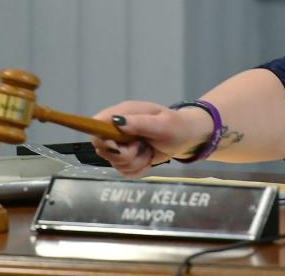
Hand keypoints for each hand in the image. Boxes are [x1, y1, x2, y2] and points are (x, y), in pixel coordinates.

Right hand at [90, 101, 210, 176]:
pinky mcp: (127, 159)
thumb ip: (140, 123)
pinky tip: (148, 159)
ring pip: (115, 163)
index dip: (102, 139)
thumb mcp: (162, 124)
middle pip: (103, 149)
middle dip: (125, 154)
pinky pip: (125, 171)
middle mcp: (119, 129)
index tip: (117, 146)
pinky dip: (139, 169)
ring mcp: (122, 145)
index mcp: (125, 113)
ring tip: (149, 151)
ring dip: (135, 162)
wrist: (187, 138)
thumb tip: (117, 121)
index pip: (97, 125)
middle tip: (142, 147)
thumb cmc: (177, 126)